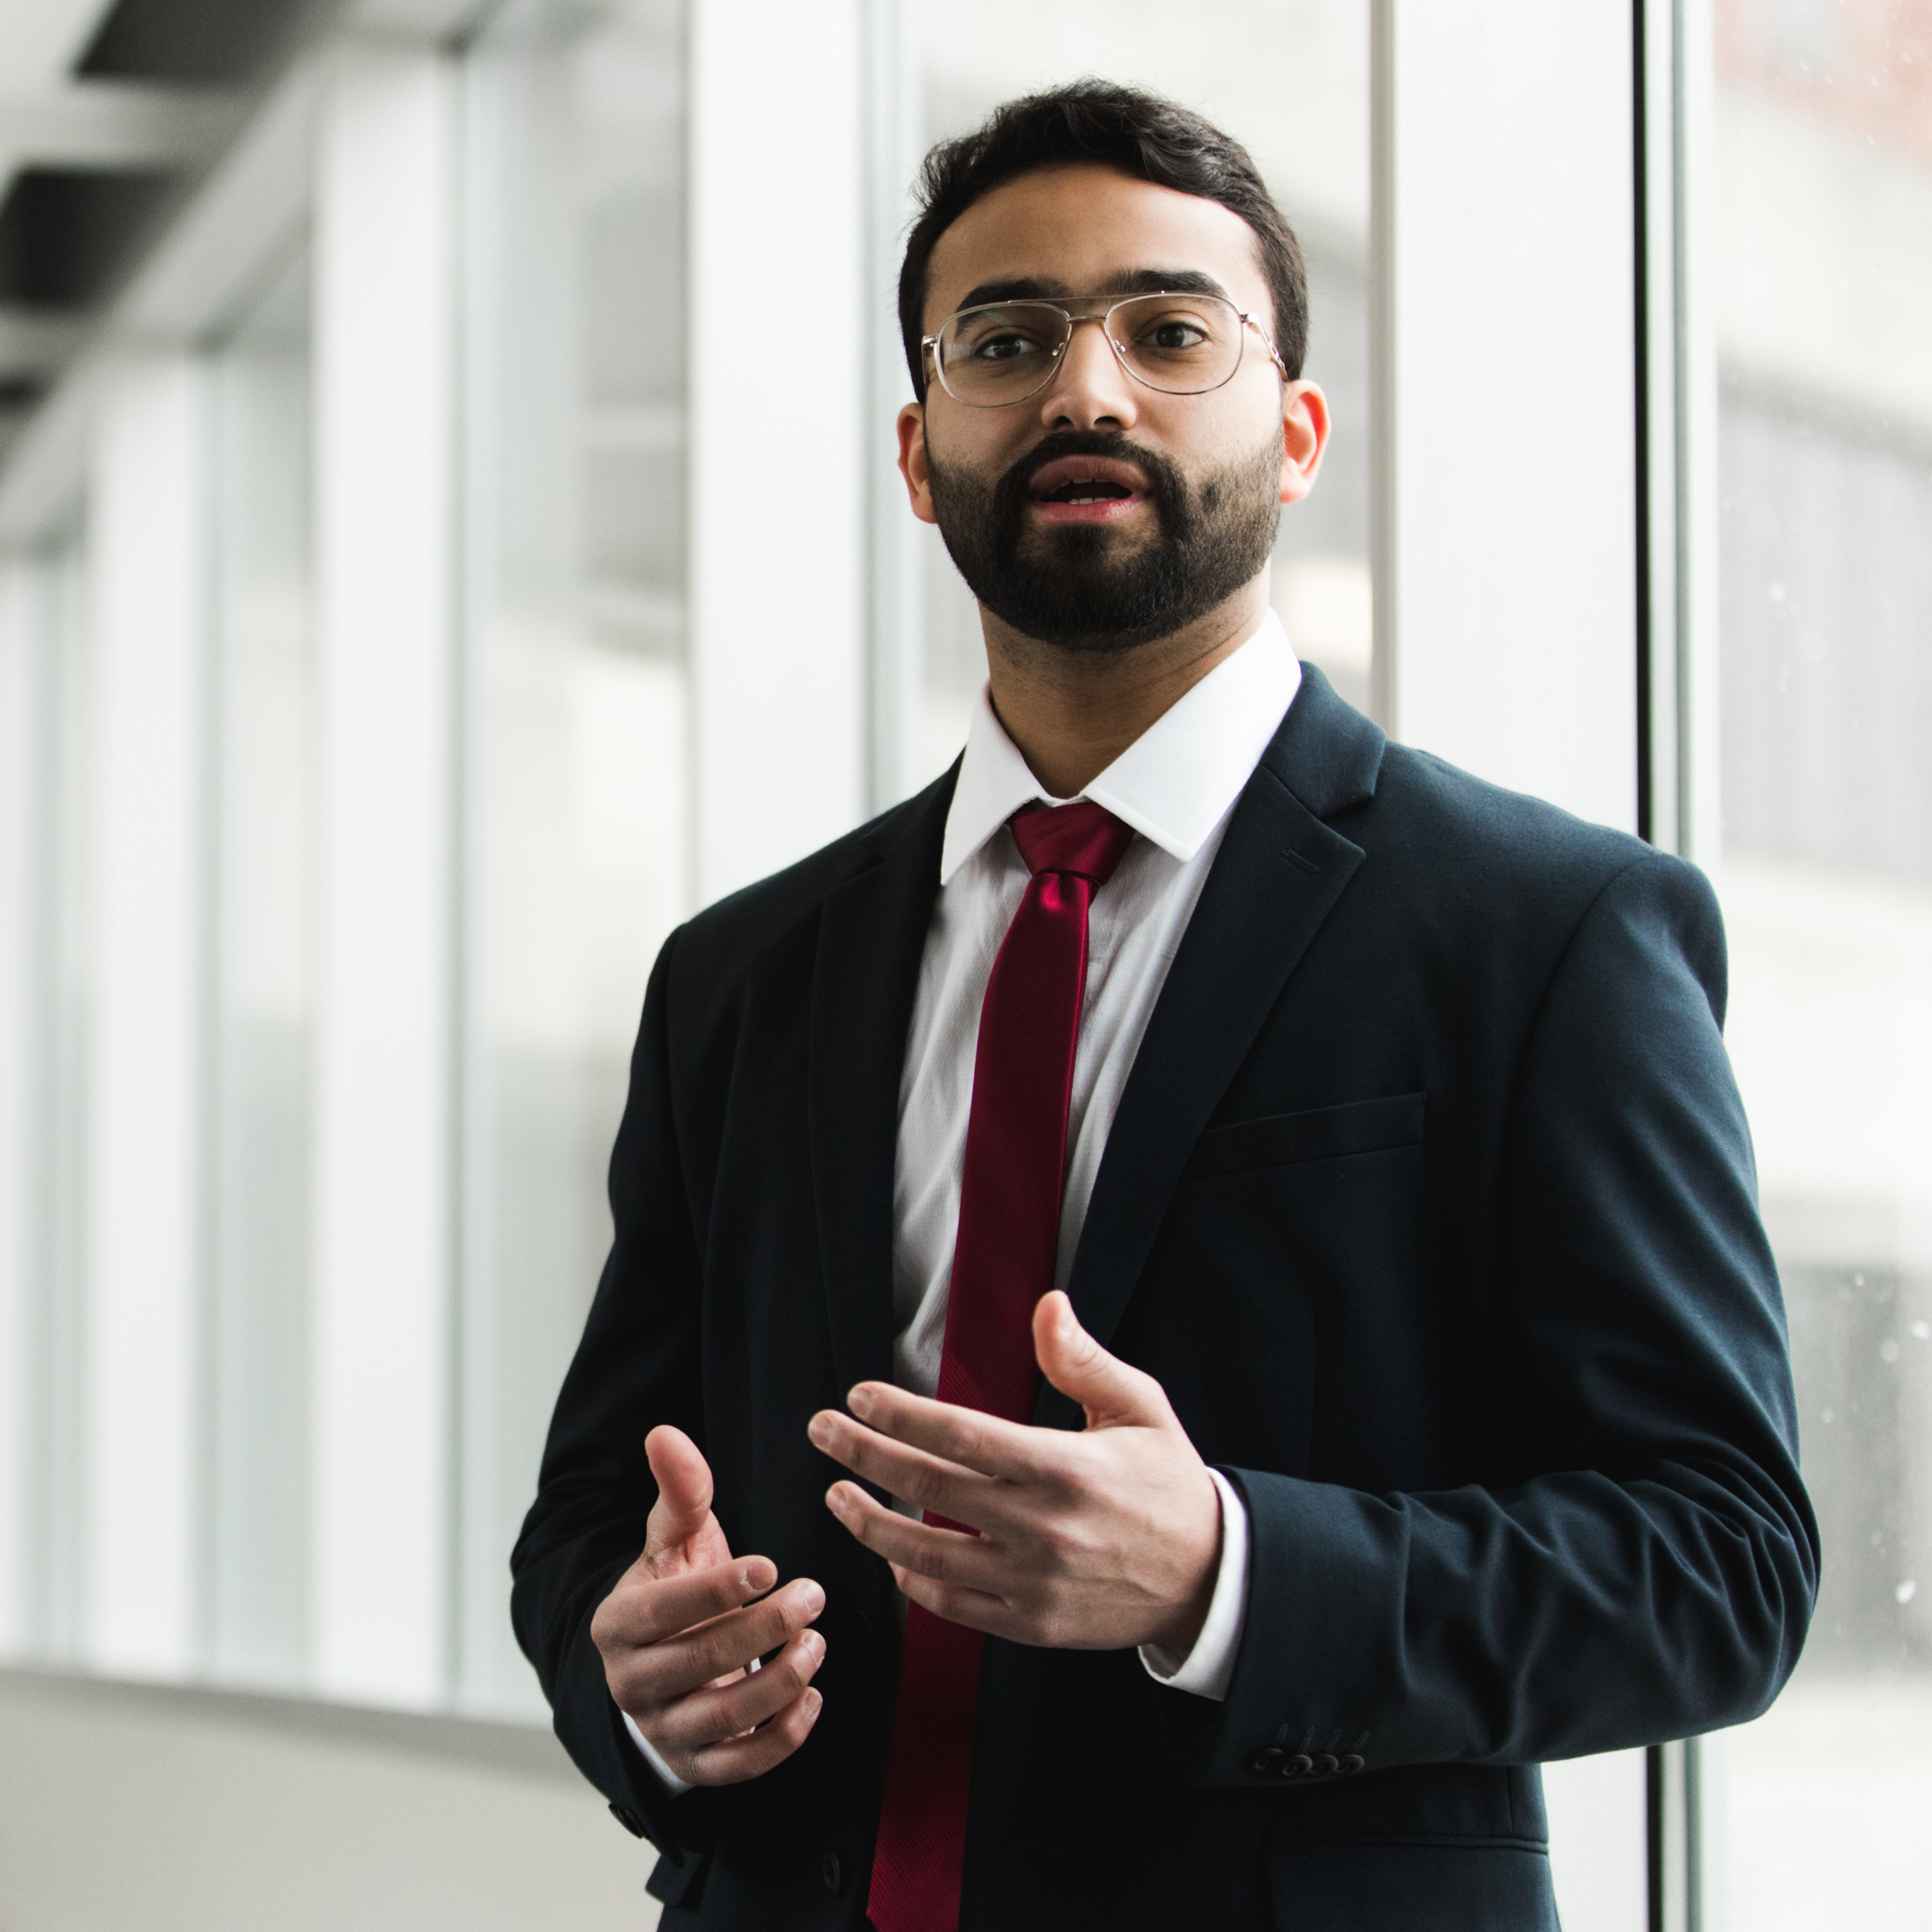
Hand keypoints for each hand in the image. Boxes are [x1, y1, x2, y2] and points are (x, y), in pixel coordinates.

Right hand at [591, 1425, 825, 1785]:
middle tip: (814, 1594)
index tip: (772, 1566)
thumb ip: (679, 1491)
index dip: (719, 1590)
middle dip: (764, 1628)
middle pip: (700, 1663)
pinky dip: (782, 1738)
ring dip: (782, 1681)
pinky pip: (741, 1766)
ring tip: (817, 1641)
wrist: (665, 1659)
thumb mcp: (675, 1539)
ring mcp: (662, 1731)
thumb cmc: (676, 1587)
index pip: (665, 1612)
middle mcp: (630, 1685)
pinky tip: (814, 1697)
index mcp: (616, 1624)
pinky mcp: (695, 1765)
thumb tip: (664, 1432)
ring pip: (724, 1718)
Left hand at [808, 1291, 1219, 1653]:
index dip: (899, 1413)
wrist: (1210, 1579)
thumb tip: (1047, 1305)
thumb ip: (1083, 1359)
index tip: (858, 1395)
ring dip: (869, 1522)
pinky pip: (952, 1605)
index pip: (959, 1434)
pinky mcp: (1031, 1624)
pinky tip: (892, 1555)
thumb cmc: (1168, 1482)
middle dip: (861, 1454)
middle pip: (926, 1489)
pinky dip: (912, 1580)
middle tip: (822, 1431)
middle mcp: (1042, 1527)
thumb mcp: (1140, 1407)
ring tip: (836, 1495)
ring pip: (924, 1554)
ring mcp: (1033, 1583)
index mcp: (1064, 1466)